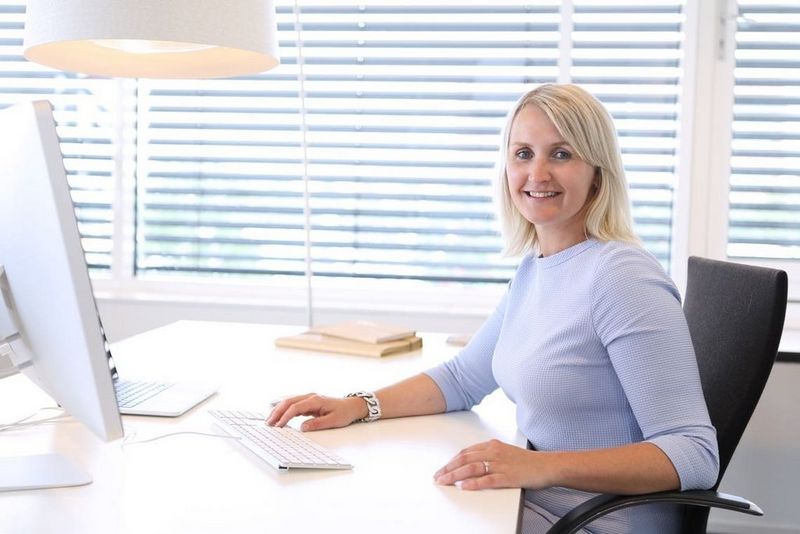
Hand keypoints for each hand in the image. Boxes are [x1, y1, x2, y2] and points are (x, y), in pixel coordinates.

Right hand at [266, 393, 365, 430]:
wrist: (352, 406)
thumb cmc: (344, 412)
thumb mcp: (334, 421)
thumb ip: (318, 424)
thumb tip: (302, 428)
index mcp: (316, 400)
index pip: (296, 407)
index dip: (285, 416)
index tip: (278, 425)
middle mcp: (310, 397)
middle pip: (288, 402)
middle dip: (277, 412)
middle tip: (268, 423)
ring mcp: (308, 399)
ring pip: (288, 401)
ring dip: (278, 410)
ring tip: (269, 421)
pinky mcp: (308, 403)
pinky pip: (293, 404)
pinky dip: (283, 409)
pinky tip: (277, 414)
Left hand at [433, 439, 551, 490]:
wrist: (547, 466)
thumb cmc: (527, 461)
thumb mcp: (505, 452)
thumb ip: (489, 455)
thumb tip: (472, 462)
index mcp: (492, 445)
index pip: (466, 452)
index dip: (452, 460)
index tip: (443, 468)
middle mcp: (494, 452)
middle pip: (465, 459)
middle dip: (448, 468)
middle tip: (438, 476)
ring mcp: (500, 464)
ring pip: (472, 468)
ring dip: (455, 475)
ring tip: (444, 481)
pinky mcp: (507, 476)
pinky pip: (487, 480)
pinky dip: (474, 483)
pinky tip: (464, 486)